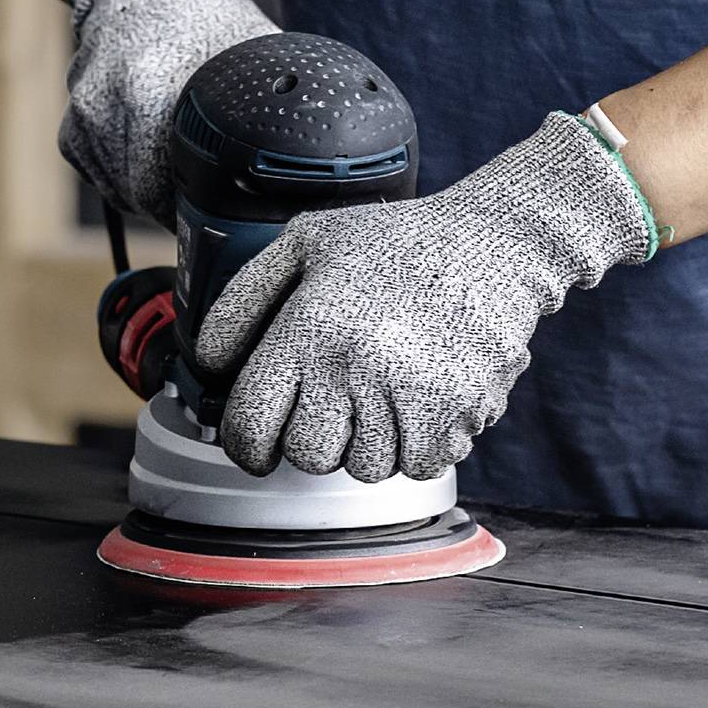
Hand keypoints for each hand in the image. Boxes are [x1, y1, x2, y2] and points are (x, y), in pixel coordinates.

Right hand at [62, 0, 276, 225]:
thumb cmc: (200, 12)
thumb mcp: (247, 46)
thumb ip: (279, 94)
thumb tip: (324, 145)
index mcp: (147, 86)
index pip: (169, 183)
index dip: (203, 203)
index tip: (227, 205)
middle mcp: (106, 105)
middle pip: (144, 195)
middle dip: (180, 203)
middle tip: (212, 194)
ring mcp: (84, 119)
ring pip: (123, 193)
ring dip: (155, 194)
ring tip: (186, 165)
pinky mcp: (71, 130)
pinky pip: (104, 179)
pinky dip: (130, 179)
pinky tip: (154, 152)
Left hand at [197, 112, 657, 479]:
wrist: (497, 242)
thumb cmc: (394, 241)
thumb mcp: (305, 242)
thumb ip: (244, 300)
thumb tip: (210, 363)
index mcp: (311, 327)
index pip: (251, 425)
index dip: (244, 444)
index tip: (256, 441)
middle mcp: (358, 367)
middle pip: (307, 457)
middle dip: (309, 439)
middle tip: (327, 405)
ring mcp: (412, 394)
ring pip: (364, 467)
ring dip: (363, 442)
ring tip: (376, 395)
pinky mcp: (461, 412)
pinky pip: (419, 464)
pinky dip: (413, 445)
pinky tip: (414, 402)